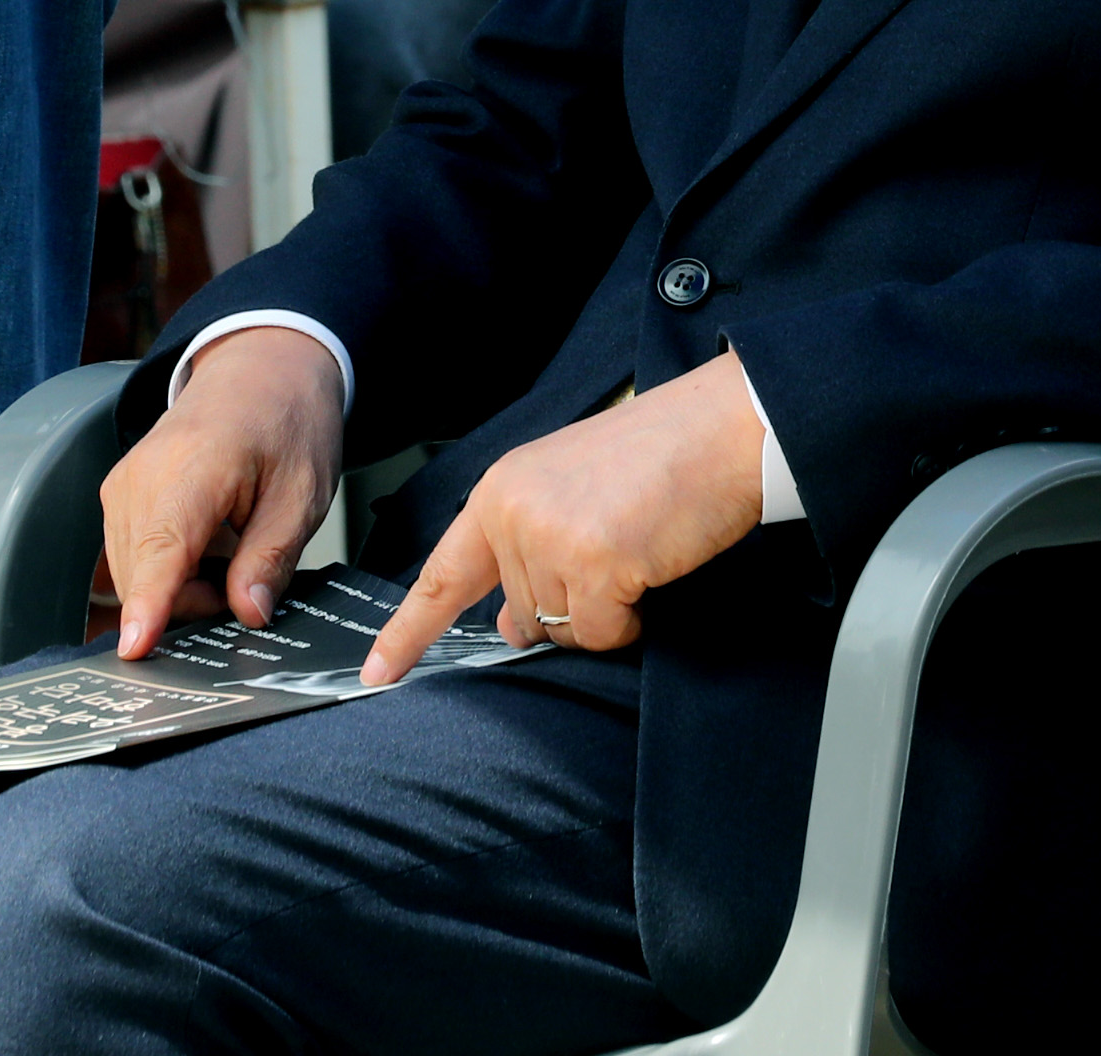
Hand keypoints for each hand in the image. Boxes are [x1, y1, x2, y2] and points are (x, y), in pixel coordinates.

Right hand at [98, 326, 343, 658]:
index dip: (149, 603)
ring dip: (183, 585)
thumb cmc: (286, 423)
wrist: (260, 371)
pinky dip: (170, 568)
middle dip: (194, 601)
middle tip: (250, 576)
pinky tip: (209, 546)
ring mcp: (122, 485)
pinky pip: (133, 556)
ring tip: (234, 551)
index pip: (162, 548)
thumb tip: (248, 614)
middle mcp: (142, 477)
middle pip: (145, 575)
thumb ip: (272, 557)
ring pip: (134, 573)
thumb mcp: (303, 493)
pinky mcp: (119, 495)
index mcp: (194, 468)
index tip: (134, 648)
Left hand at [365, 352, 767, 678]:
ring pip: (562, 629)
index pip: (444, 574)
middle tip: (616, 547)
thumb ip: (530, 554)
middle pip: (523, 613)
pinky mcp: (594, 562)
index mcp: (502, 489)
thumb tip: (513, 627)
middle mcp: (514, 512)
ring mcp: (550, 536)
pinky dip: (630, 620)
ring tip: (635, 550)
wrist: (724, 427)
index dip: (409, 630)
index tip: (377, 673)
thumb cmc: (663, 455)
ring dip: (604, 611)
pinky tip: (649, 571)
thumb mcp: (574, 495)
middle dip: (572, 601)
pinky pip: (601, 633)